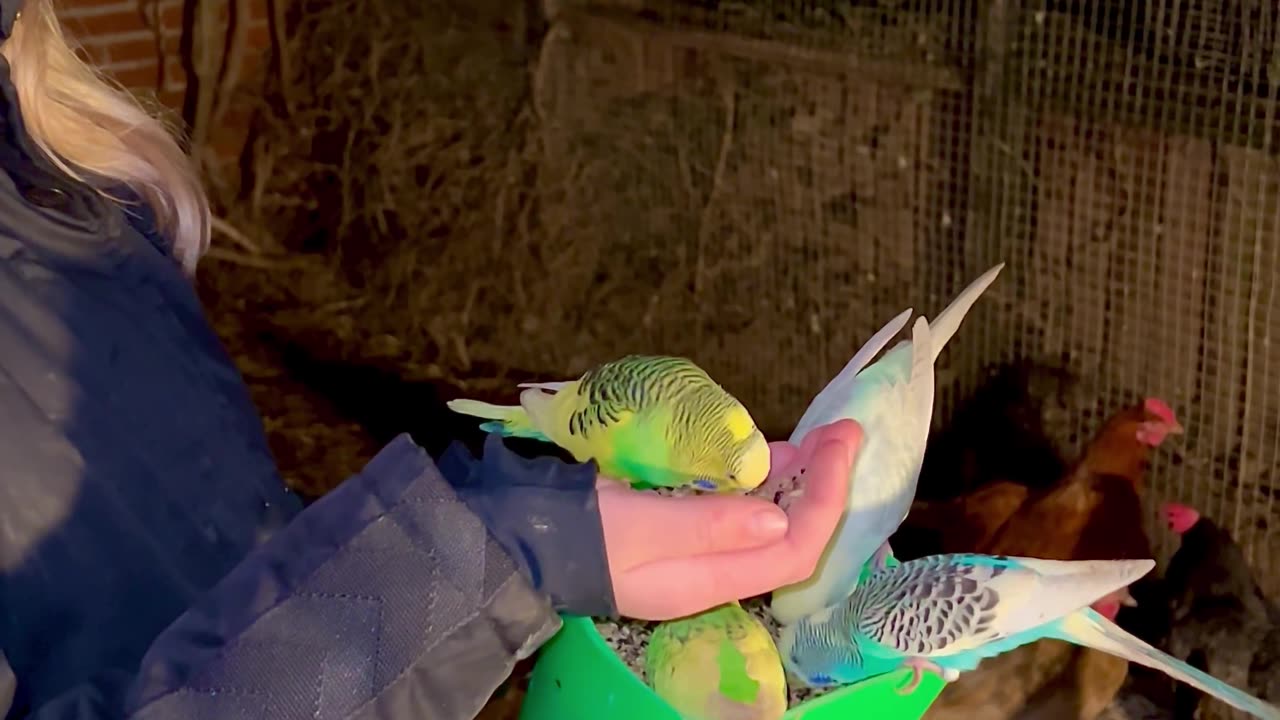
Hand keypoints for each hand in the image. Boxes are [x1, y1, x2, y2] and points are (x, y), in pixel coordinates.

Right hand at [599, 419, 860, 619]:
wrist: (516, 537)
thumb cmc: (573, 533)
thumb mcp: (636, 527)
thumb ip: (705, 524)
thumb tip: (777, 516)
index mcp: (707, 580)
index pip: (791, 550)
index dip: (824, 500)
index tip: (837, 446)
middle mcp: (712, 569)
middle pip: (788, 533)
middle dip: (823, 484)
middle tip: (842, 430)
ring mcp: (697, 546)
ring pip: (767, 515)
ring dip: (798, 477)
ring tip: (822, 435)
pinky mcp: (681, 524)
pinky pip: (738, 503)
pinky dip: (761, 475)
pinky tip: (774, 450)